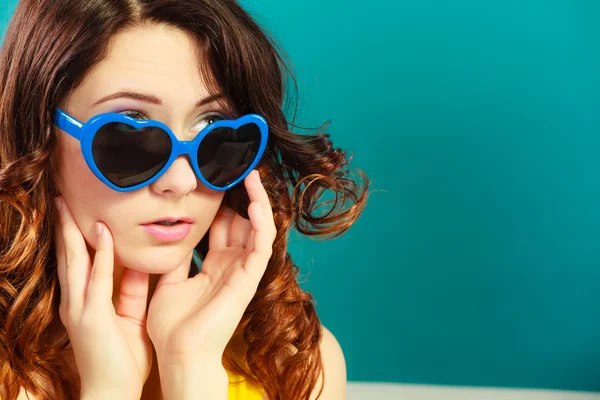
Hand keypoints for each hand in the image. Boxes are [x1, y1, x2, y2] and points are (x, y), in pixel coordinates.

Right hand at [54, 196, 151, 397]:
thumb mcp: (130, 318)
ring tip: (66, 205)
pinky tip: (101, 233)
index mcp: (85, 301)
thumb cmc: (124, 358)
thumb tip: (138, 265)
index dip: (75, 236)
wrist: (114, 393)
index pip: (78, 262)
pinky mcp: (91, 317)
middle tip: (61, 198)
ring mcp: (80, 308)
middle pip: (68, 256)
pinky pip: (97, 279)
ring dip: (71, 231)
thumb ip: (131, 292)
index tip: (77, 211)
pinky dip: (101, 254)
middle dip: (64, 226)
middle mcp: (76, 301)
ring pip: (74, 261)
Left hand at [147, 170, 275, 366]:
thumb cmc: (172, 326)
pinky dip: (261, 222)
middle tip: (237, 168)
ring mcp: (243, 271)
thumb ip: (174, 259)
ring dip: (257, 202)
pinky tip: (254, 202)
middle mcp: (232, 266)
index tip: (214, 180)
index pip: (224, 228)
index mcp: (214, 266)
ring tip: (251, 176)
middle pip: (242, 223)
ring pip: (258, 228)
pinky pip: (262, 244)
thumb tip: (166, 234)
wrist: (179, 353)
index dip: (222, 204)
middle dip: (241, 196)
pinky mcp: (250, 278)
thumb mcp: (168, 282)